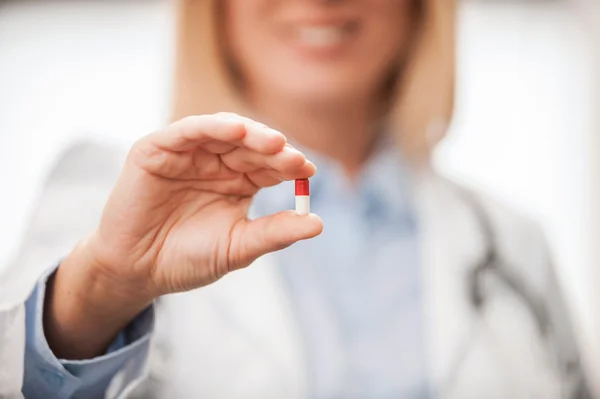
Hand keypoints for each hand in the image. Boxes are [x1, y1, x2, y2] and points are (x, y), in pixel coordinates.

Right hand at [86, 113, 322, 298]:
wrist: (139, 271)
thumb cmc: (188, 258)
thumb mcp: (238, 247)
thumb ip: (275, 233)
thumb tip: (318, 224)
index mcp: (239, 181)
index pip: (269, 165)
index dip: (288, 165)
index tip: (308, 170)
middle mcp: (216, 162)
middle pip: (250, 144)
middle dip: (273, 148)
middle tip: (292, 158)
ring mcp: (188, 153)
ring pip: (222, 131)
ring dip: (249, 132)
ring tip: (272, 142)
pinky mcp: (157, 150)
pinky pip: (186, 131)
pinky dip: (210, 127)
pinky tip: (234, 130)